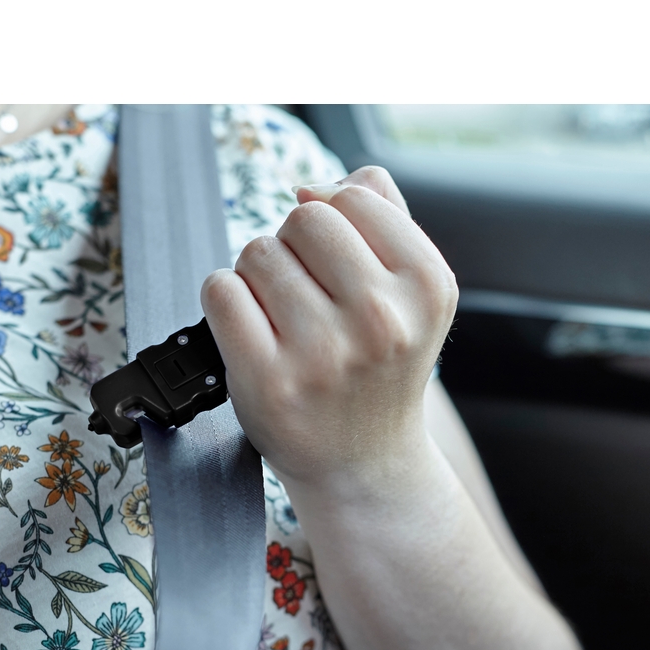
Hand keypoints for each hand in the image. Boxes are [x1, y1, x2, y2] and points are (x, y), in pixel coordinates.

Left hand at [201, 166, 457, 487]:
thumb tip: (312, 187)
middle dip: (294, 248)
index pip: (352, 197)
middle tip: (305, 297)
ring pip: (257, 252)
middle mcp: (382, 319)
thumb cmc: (378, 369)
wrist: (364, 463)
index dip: (333, 224)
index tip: (336, 266)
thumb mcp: (410, 293)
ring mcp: (324, 353)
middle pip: (302, 219)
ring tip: (284, 322)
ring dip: (259, 278)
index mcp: (427, 286)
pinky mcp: (269, 381)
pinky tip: (252, 332)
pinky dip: (225, 302)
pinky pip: (221, 290)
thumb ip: (383, 217)